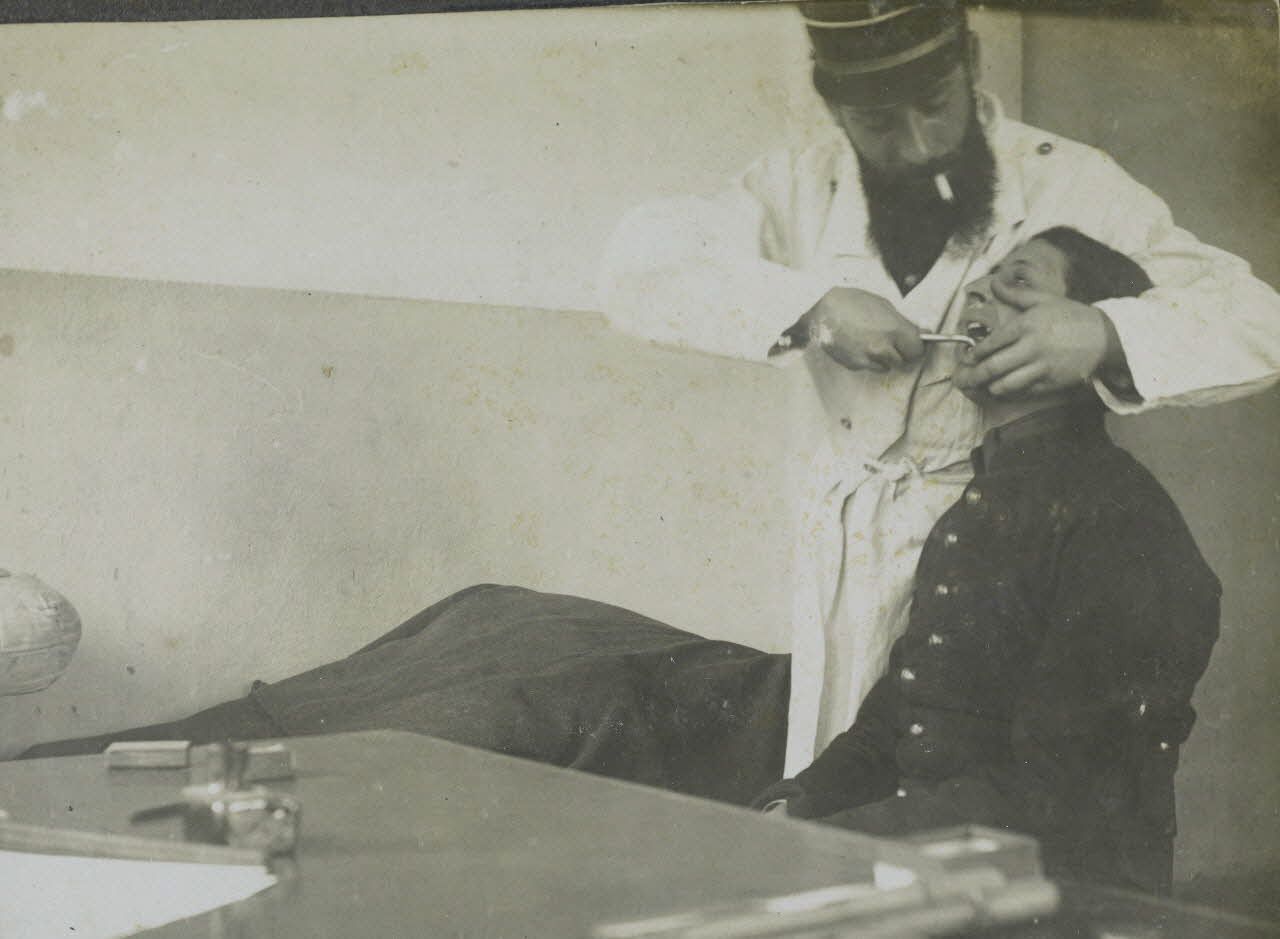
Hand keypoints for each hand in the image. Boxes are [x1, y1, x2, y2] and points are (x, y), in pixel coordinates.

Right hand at [806, 287, 924, 372]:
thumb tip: (922, 334)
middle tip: (892, 343)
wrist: (821, 309)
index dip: (916, 347)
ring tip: (871, 342)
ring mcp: (867, 358)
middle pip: (903, 361)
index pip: (917, 350)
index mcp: (894, 330)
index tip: (913, 345)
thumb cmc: (853, 302)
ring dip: (883, 359)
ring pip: (885, 367)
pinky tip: (857, 344)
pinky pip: (868, 366)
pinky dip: (867, 359)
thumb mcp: (884, 306)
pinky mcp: (854, 364)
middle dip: (900, 353)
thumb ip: (902, 323)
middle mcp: (882, 347)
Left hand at [952, 280, 1121, 396]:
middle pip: (992, 367)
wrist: (1105, 337)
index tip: (968, 357)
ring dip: (991, 386)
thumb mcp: (1044, 300)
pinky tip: (1004, 389)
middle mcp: (1032, 347)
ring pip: (1005, 385)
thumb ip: (1016, 293)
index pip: (991, 343)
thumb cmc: (1071, 316)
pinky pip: (1022, 392)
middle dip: (973, 376)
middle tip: (962, 379)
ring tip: (984, 385)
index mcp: (1027, 325)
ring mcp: (1041, 367)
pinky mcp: (1051, 383)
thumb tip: (994, 283)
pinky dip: (1010, 393)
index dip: (975, 353)